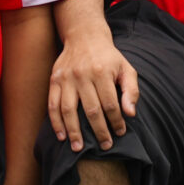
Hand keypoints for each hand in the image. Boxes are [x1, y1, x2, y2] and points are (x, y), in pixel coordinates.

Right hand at [47, 32, 137, 150]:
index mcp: (102, 72)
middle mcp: (83, 75)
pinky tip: (61, 135)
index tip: (120, 133)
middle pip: (91, 110)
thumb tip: (130, 114)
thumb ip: (131, 91)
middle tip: (105, 146)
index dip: (116, 121)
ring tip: (78, 148)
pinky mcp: (54, 80)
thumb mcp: (126, 68)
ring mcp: (66, 78)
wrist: (84, 36)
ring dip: (74, 131)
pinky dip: (55, 122)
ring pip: (68, 110)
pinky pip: (52, 105)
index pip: (111, 104)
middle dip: (99, 131)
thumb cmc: (109, 57)